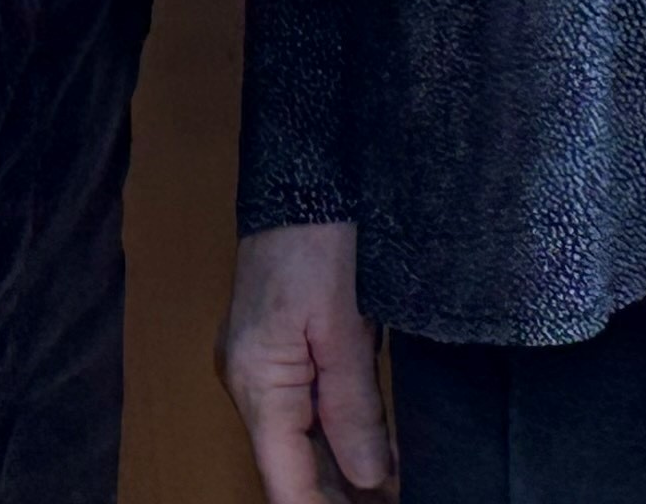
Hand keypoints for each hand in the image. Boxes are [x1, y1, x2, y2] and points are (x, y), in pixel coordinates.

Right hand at [222, 221, 391, 501]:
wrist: (302, 173)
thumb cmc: (316, 238)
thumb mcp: (345, 326)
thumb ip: (354, 407)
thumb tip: (368, 480)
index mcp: (257, 383)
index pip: (286, 482)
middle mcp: (251, 383)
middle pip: (294, 466)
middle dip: (341, 496)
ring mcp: (263, 365)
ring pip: (304, 439)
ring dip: (345, 469)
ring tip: (394, 492)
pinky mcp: (280, 348)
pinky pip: (307, 407)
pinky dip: (340, 433)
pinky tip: (379, 453)